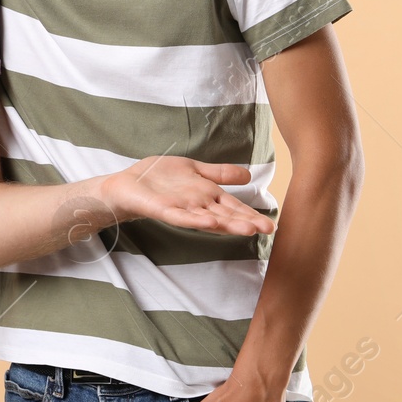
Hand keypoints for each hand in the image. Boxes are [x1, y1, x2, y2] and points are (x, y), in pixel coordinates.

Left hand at [97, 157, 271, 234]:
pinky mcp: (164, 211)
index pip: (234, 207)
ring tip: (248, 230)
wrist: (129, 182)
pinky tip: (210, 221)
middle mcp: (198, 206)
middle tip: (269, 230)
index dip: (251, 215)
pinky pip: (182, 217)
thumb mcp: (195, 170)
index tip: (272, 224)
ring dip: (228, 225)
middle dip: (247, 223)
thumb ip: (219, 174)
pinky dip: (196, 220)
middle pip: (226, 216)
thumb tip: (248, 176)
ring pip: (209, 219)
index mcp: (207, 197)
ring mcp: (182, 210)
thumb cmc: (160, 178)